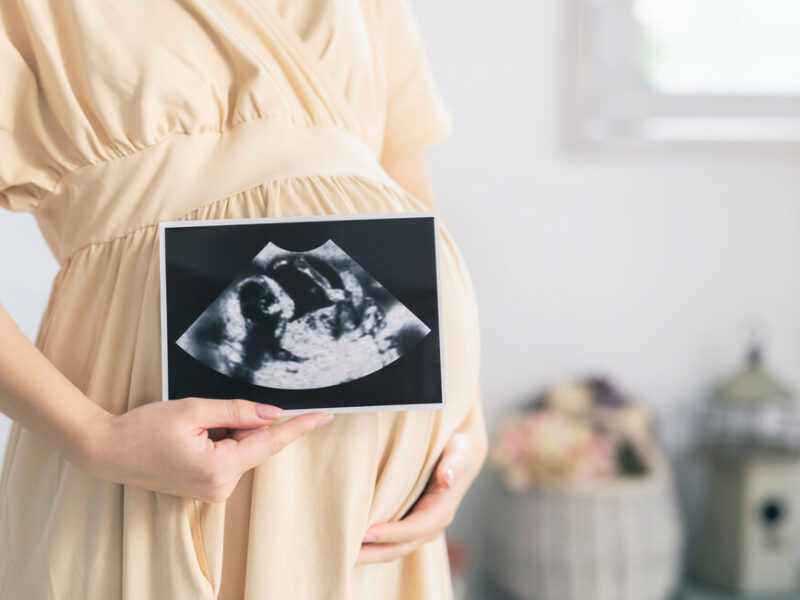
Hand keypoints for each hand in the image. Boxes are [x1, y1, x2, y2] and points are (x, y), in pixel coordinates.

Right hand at [79, 397, 333, 501]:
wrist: (108, 451)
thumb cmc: (144, 429)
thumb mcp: (193, 410)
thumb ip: (237, 411)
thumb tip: (272, 413)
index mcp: (220, 467)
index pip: (271, 441)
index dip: (300, 426)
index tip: (326, 415)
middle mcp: (221, 486)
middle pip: (255, 443)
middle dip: (244, 422)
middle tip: (209, 413)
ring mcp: (213, 490)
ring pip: (241, 449)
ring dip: (229, 431)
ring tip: (193, 427)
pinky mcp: (207, 488)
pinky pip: (228, 457)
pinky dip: (221, 441)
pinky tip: (195, 437)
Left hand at [357, 401, 486, 563]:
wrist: (459, 455)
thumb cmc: (456, 450)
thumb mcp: (458, 451)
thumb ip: (454, 463)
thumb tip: (447, 478)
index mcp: (442, 511)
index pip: (415, 529)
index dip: (391, 533)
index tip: (366, 533)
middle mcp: (431, 526)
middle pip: (400, 547)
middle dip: (374, 553)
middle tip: (346, 554)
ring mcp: (419, 529)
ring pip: (393, 548)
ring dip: (370, 554)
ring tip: (343, 554)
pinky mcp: (409, 524)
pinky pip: (390, 540)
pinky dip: (372, 545)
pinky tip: (352, 543)